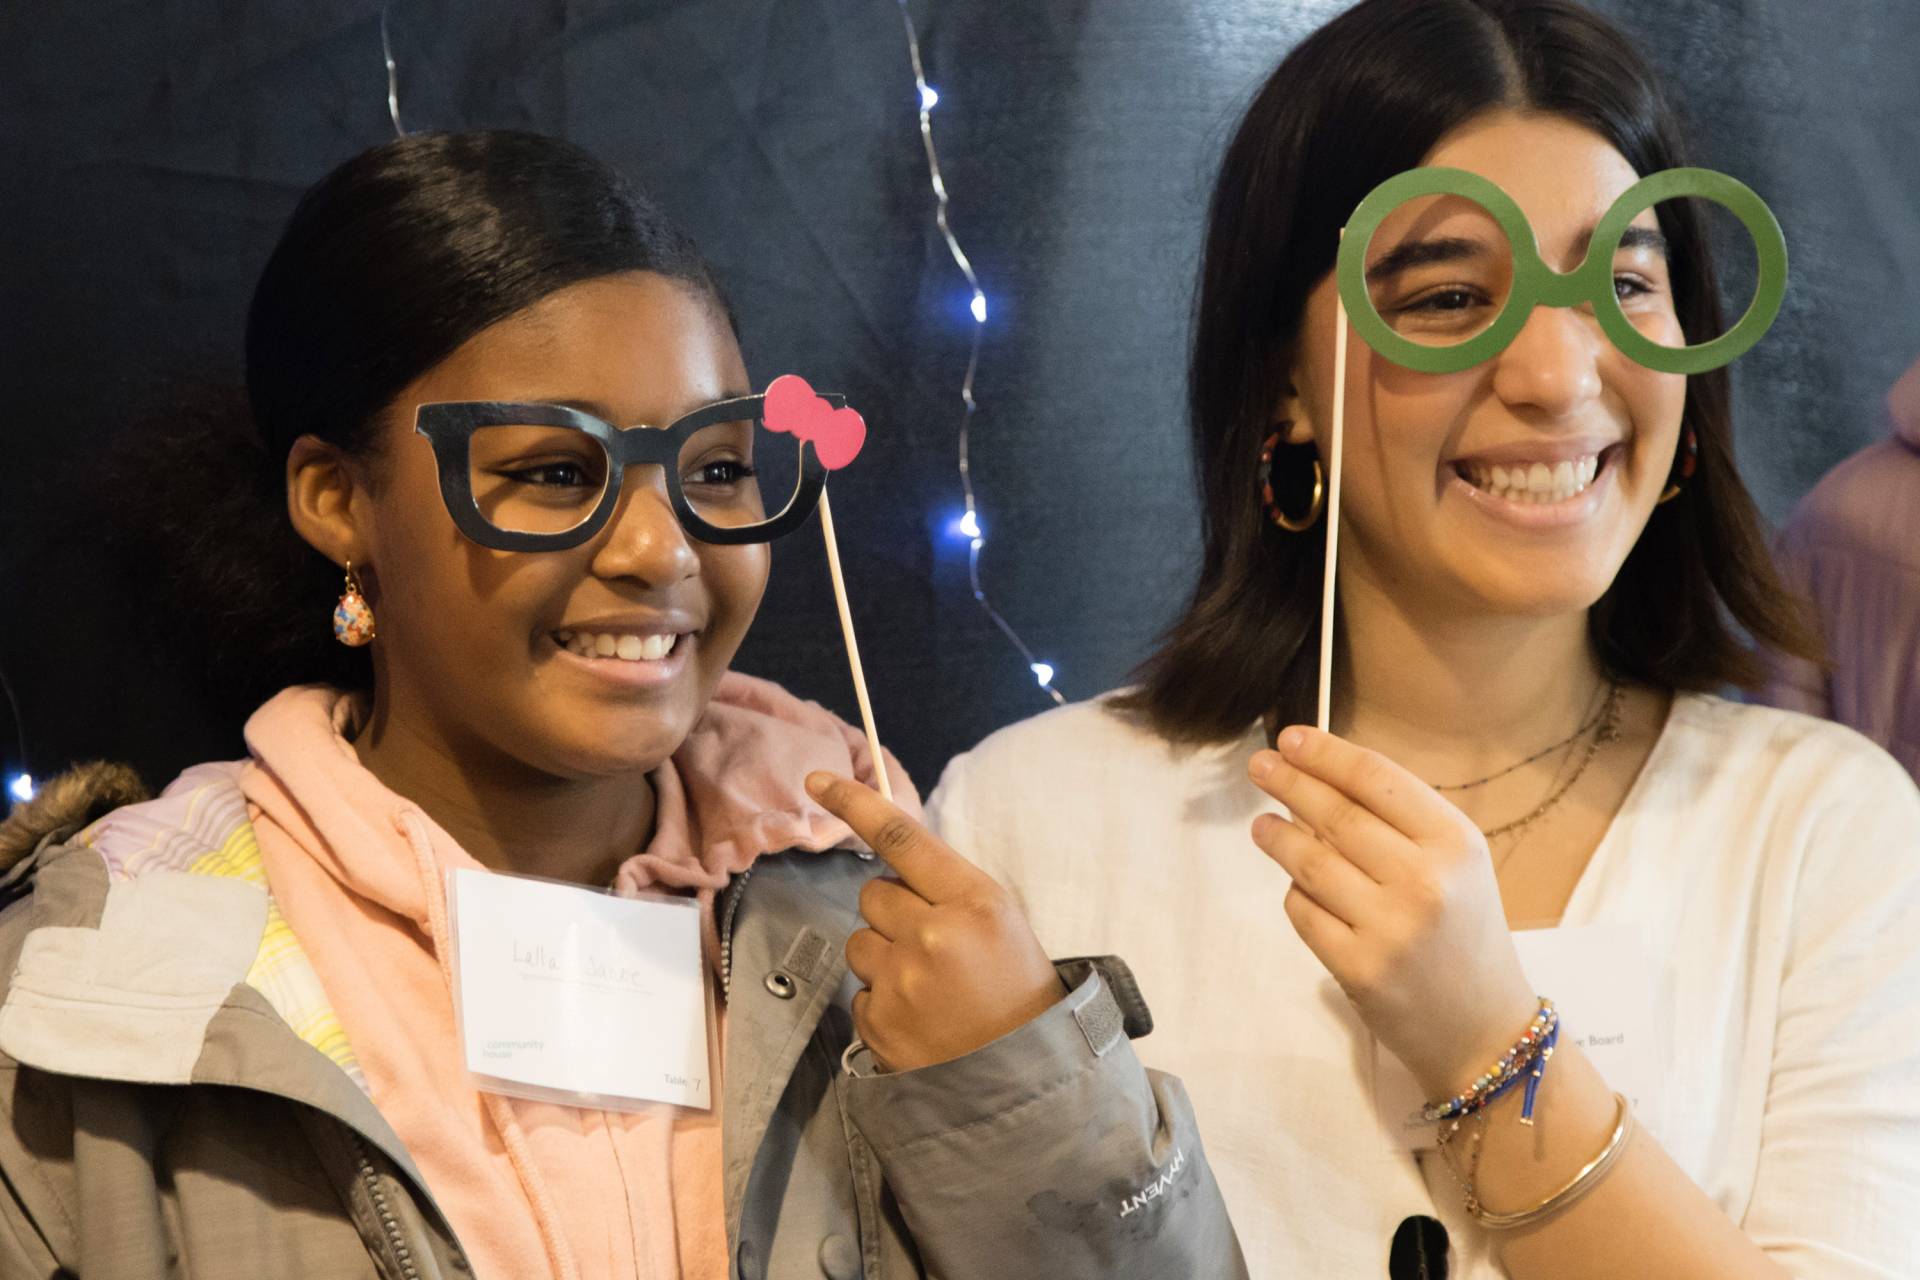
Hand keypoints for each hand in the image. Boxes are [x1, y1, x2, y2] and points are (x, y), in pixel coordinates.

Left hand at [806, 771, 1066, 1071]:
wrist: (1025, 1079)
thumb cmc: (1017, 990)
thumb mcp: (1001, 922)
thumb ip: (948, 890)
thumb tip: (891, 865)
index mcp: (973, 901)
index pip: (901, 837)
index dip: (854, 803)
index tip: (817, 780)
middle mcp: (932, 934)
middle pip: (873, 895)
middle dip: (893, 914)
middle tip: (933, 946)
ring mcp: (902, 981)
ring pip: (859, 942)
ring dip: (884, 958)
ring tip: (928, 988)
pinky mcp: (879, 1022)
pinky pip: (860, 991)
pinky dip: (883, 1002)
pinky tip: (920, 1019)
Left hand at [1247, 726, 1537, 1099]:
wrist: (1483, 1029)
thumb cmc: (1464, 933)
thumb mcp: (1455, 865)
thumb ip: (1399, 822)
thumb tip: (1319, 776)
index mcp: (1456, 843)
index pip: (1376, 779)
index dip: (1326, 754)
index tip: (1291, 737)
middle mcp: (1425, 881)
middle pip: (1336, 815)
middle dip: (1290, 783)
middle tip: (1260, 765)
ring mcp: (1390, 927)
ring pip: (1310, 863)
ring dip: (1277, 836)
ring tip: (1262, 824)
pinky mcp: (1358, 968)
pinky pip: (1304, 912)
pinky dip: (1295, 895)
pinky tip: (1297, 886)